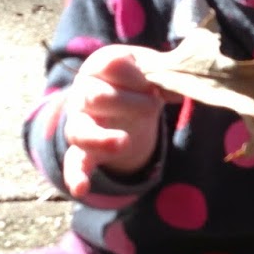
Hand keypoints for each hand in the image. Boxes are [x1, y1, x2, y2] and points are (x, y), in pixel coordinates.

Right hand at [62, 46, 169, 197]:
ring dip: (102, 138)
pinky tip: (81, 188)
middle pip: (96, 96)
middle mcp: (82, 93)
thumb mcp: (150, 71)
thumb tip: (180, 91)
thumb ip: (166, 76)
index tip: (151, 82)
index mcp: (99, 67)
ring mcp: (79, 122)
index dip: (136, 74)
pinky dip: (76, 176)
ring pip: (80, 131)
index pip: (111, 65)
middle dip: (130, 102)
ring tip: (124, 142)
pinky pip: (73, 164)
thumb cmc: (136, 81)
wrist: (118, 103)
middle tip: (153, 105)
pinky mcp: (81, 151)